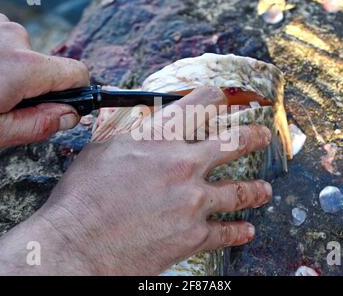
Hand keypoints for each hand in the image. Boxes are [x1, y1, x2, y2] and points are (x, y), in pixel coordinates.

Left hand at [0, 12, 88, 152]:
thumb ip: (40, 126)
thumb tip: (71, 115)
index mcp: (24, 67)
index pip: (77, 73)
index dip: (76, 91)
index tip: (64, 104)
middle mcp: (15, 38)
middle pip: (48, 66)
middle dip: (35, 86)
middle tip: (3, 103)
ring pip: (25, 54)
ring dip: (13, 71)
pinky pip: (4, 42)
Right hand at [37, 86, 272, 274]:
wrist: (78, 244)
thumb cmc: (83, 197)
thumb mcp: (103, 148)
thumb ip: (132, 129)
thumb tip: (146, 116)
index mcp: (161, 137)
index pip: (201, 104)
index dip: (216, 97)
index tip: (224, 99)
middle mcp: (184, 164)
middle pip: (233, 143)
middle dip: (252, 136)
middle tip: (262, 136)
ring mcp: (193, 201)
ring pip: (240, 191)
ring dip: (256, 190)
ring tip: (265, 190)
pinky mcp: (193, 235)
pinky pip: (226, 232)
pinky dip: (238, 231)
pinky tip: (245, 229)